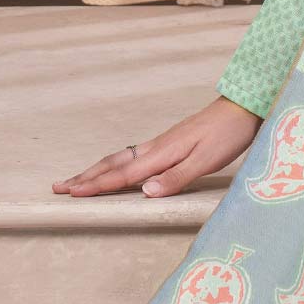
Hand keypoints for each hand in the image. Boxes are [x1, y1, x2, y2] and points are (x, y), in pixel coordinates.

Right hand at [52, 95, 261, 199]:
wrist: (244, 108)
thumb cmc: (228, 135)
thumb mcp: (206, 159)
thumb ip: (176, 177)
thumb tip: (144, 193)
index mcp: (163, 152)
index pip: (124, 175)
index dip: (97, 186)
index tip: (72, 194)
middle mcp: (157, 146)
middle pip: (114, 164)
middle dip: (86, 177)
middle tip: (58, 188)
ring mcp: (162, 143)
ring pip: (121, 158)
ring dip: (96, 170)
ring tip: (77, 180)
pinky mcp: (170, 142)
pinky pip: (133, 156)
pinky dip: (114, 165)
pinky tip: (115, 169)